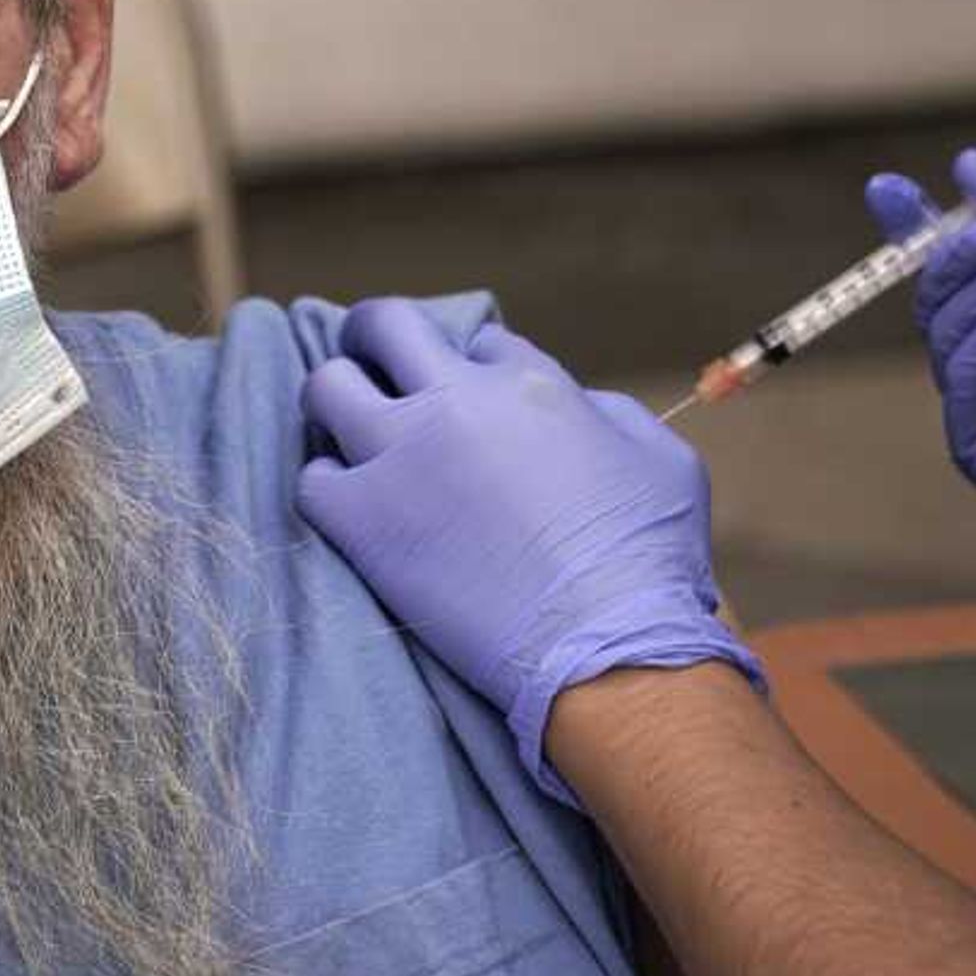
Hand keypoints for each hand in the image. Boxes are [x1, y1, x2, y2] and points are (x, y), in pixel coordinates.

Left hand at [300, 299, 760, 805]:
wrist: (606, 650)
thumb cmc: (651, 561)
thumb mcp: (665, 461)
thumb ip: (613, 415)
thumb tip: (579, 408)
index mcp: (525, 382)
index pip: (476, 340)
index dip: (475, 369)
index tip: (477, 403)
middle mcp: (452, 402)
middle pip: (382, 325)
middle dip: (375, 338)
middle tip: (376, 367)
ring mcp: (400, 458)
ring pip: (325, 387)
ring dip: (337, 404)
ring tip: (349, 433)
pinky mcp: (363, 522)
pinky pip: (310, 479)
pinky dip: (326, 486)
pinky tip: (351, 507)